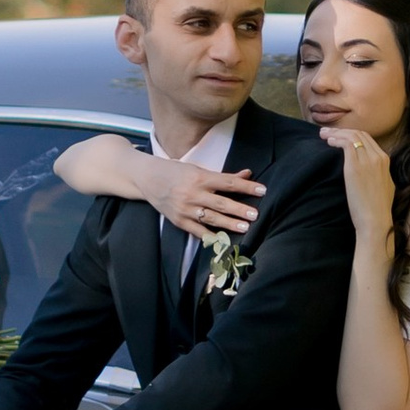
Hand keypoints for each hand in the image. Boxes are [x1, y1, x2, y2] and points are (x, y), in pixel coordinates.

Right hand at [148, 155, 264, 237]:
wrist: (147, 179)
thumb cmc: (175, 171)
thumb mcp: (198, 169)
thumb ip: (223, 175)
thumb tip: (247, 174)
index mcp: (199, 178)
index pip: (228, 182)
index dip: (246, 187)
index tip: (262, 190)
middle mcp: (193, 194)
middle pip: (221, 203)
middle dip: (239, 209)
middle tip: (255, 214)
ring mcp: (185, 209)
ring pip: (211, 219)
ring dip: (229, 224)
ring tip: (245, 228)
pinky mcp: (179, 221)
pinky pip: (198, 231)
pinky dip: (211, 237)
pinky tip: (223, 240)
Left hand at [336, 128, 396, 249]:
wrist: (375, 220)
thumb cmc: (377, 209)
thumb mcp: (385, 186)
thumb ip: (379, 173)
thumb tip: (370, 170)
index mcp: (385, 160)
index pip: (367, 139)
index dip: (352, 134)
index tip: (340, 135)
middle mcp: (378, 157)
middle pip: (359, 134)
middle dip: (342, 131)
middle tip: (328, 132)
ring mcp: (367, 160)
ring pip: (351, 136)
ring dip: (336, 133)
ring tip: (324, 134)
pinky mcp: (355, 166)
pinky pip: (346, 144)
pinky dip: (336, 139)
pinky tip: (329, 142)